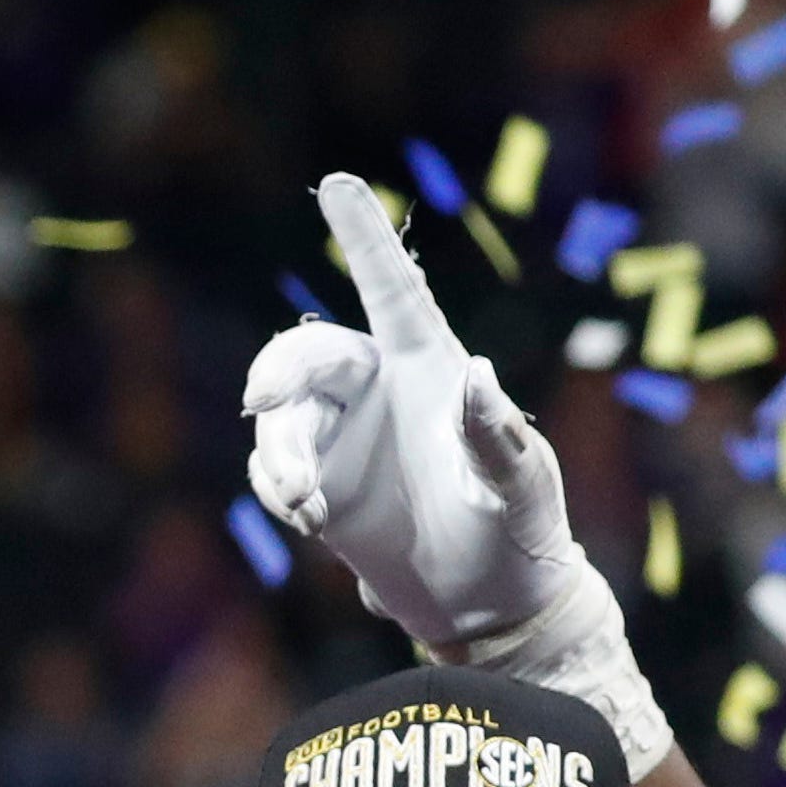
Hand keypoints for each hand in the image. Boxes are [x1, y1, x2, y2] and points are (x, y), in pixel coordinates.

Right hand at [244, 175, 586, 655]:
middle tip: (262, 404)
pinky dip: (277, 489)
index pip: (393, 291)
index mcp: (430, 368)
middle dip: (278, 373)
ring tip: (307, 505)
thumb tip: (478, 378)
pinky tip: (310, 521)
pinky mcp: (316, 486)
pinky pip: (270, 468)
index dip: (365, 237)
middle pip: (308, 356)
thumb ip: (497, 434)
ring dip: (279, 454)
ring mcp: (340, 439)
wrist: (486, 604)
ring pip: (279, 420)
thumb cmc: (520, 530)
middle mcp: (377, 392)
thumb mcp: (522, 485)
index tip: (338, 183)